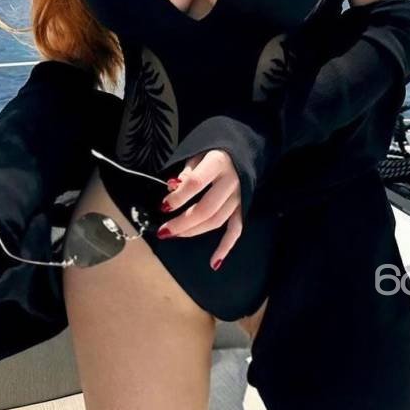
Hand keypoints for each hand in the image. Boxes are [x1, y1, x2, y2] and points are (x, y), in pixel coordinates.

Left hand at [155, 148, 242, 269]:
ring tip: (174, 234)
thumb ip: (187, 171)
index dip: (178, 197)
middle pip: (206, 208)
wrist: (245, 147)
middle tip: (163, 231)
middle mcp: (231, 181)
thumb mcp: (199, 150)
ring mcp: (239, 196)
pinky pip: (236, 229)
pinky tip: (213, 262)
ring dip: (194, 232)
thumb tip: (173, 188)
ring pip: (217, 221)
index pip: (196, 183)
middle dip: (182, 223)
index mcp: (218, 162)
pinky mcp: (243, 207)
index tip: (163, 206)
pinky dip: (226, 247)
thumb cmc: (215, 148)